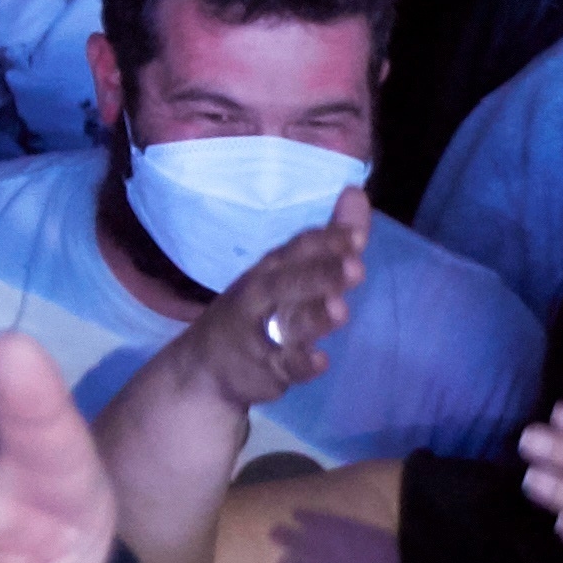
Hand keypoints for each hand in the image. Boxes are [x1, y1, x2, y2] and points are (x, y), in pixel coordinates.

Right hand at [190, 190, 368, 408]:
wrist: (205, 366)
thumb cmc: (257, 309)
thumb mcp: (286, 272)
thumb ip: (328, 239)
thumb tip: (357, 193)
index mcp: (269, 269)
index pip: (295, 250)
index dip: (324, 242)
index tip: (356, 236)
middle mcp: (260, 297)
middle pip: (288, 282)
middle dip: (320, 275)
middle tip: (356, 268)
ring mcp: (260, 334)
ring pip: (287, 324)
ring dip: (313, 317)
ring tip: (340, 310)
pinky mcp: (265, 370)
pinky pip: (283, 367)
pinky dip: (299, 364)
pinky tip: (320, 361)